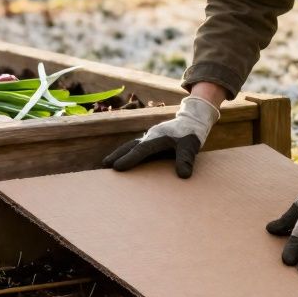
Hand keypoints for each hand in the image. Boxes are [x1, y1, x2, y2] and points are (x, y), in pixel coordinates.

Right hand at [102, 96, 219, 177]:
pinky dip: (127, 152)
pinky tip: (122, 159)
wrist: (192, 120)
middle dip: (117, 155)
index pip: (141, 150)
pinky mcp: (151, 140)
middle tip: (104, 164)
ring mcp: (149, 137)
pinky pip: (135, 146)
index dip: (129, 159)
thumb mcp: (190, 147)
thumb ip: (186, 160)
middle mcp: (150, 136)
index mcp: (158, 138)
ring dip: (119, 153)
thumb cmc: (191, 134)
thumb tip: (184, 175)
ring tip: (107, 163)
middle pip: (130, 146)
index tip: (117, 167)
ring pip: (130, 145)